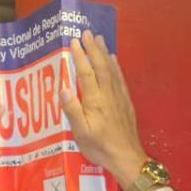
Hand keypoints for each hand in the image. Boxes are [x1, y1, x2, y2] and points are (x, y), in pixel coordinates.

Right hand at [61, 30, 149, 186]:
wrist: (126, 157)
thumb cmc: (100, 147)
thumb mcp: (81, 133)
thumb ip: (73, 110)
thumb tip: (64, 88)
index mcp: (95, 101)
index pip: (86, 73)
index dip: (80, 57)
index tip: (74, 42)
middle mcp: (108, 94)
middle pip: (100, 66)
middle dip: (93, 48)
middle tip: (87, 32)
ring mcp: (119, 97)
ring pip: (111, 69)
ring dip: (104, 53)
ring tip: (99, 39)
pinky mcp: (126, 102)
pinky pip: (120, 78)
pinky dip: (116, 66)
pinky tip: (113, 59)